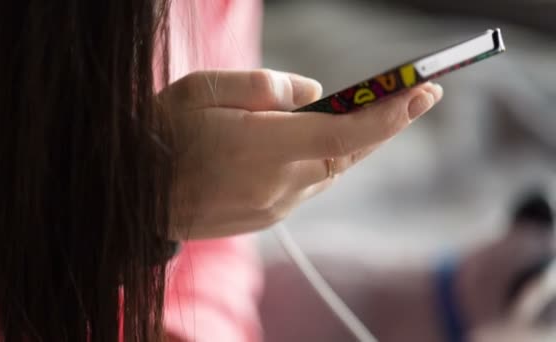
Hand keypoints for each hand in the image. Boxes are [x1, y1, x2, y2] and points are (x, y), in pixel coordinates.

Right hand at [161, 69, 442, 238]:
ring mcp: (275, 207)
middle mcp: (278, 184)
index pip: (345, 135)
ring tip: (370, 115)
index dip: (390, 115)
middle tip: (415, 96)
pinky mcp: (268, 217)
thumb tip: (317, 93)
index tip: (423, 92)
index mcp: (263, 148)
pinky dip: (325, 162)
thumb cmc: (163, 133)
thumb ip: (267, 87)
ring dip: (354, 144)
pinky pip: (310, 186)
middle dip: (385, 124)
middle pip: (350, 155)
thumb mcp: (205, 89)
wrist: (133, 195)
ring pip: (332, 172)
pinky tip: (322, 145)